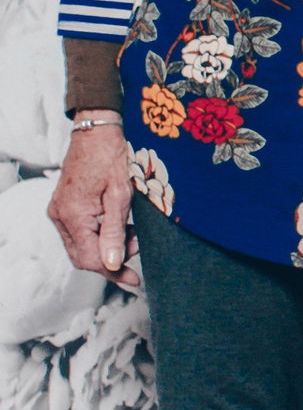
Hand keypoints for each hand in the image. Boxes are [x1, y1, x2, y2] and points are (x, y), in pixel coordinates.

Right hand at [48, 123, 139, 288]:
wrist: (97, 131)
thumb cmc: (111, 157)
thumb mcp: (121, 196)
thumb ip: (115, 232)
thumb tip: (111, 264)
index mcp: (73, 215)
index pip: (90, 259)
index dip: (113, 271)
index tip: (135, 279)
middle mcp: (60, 216)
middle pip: (83, 256)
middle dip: (110, 260)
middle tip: (136, 250)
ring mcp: (59, 211)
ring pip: (81, 246)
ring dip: (106, 247)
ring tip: (132, 234)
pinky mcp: (63, 206)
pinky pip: (79, 232)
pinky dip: (99, 236)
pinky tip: (119, 226)